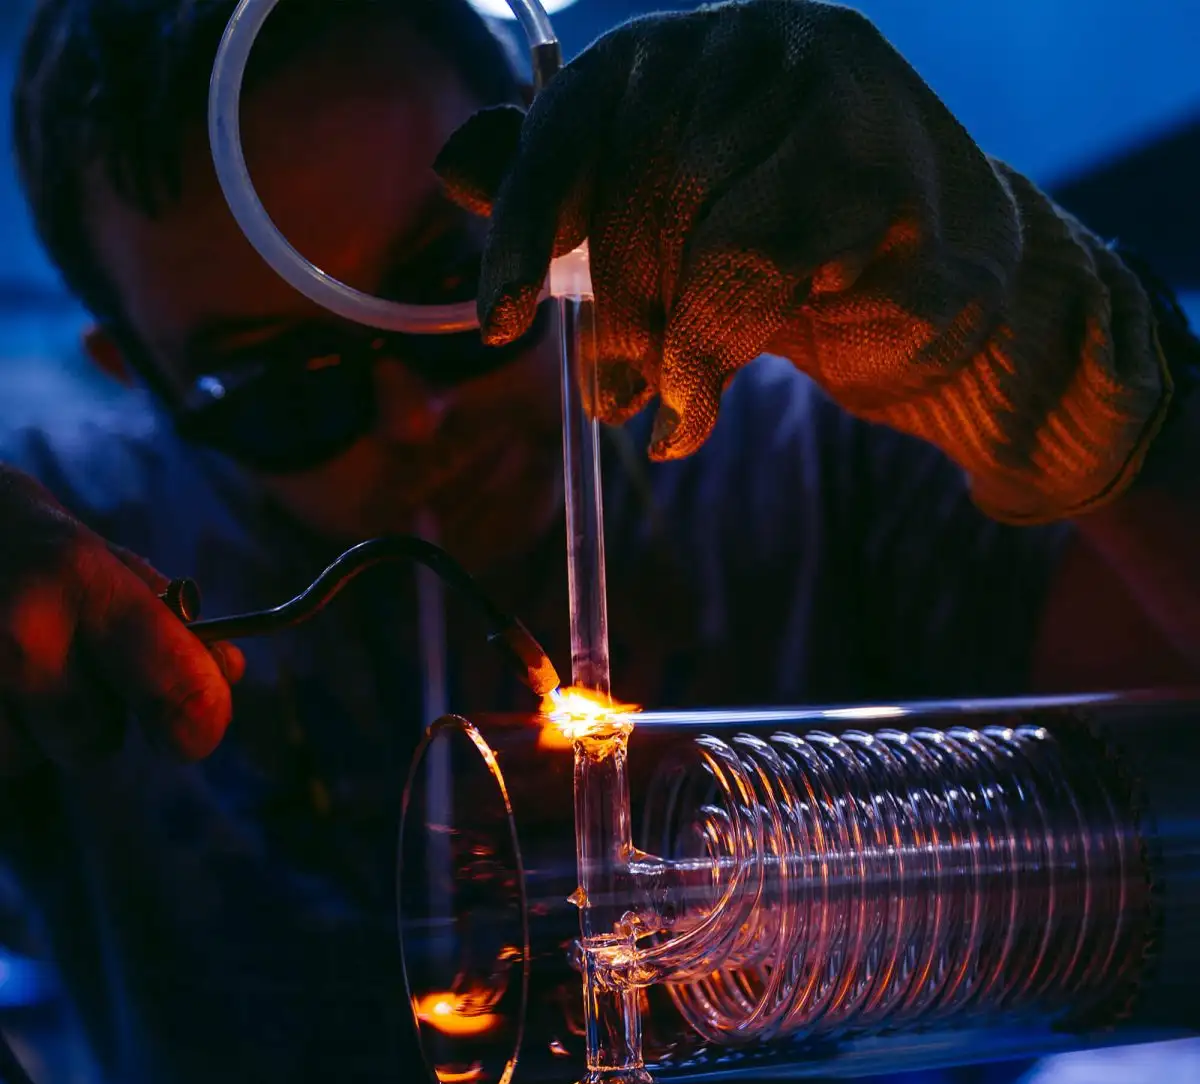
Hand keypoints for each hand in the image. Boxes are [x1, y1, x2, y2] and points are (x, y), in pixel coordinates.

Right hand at [0, 465, 242, 777]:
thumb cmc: (38, 555)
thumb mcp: (110, 563)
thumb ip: (175, 624)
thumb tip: (227, 674)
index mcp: (85, 578)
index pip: (169, 675)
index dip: (197, 719)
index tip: (193, 735)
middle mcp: (22, 628)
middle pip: (92, 742)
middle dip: (93, 720)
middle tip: (71, 668)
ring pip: (30, 758)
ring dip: (32, 730)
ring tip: (13, 667)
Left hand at [436, 0, 1168, 522]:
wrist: (950, 288)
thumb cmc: (800, 254)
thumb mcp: (669, 223)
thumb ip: (573, 191)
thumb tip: (454, 166)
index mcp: (698, 45)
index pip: (579, 113)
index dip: (526, 220)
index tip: (498, 319)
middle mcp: (761, 41)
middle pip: (633, 185)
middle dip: (608, 315)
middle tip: (606, 399)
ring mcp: (834, 95)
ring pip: (692, 235)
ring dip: (662, 347)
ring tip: (666, 406)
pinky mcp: (885, 176)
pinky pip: (751, 274)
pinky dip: (709, 356)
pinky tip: (697, 408)